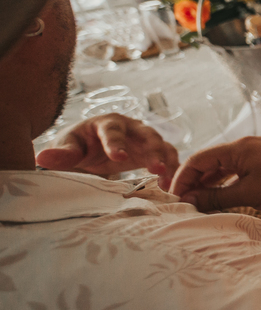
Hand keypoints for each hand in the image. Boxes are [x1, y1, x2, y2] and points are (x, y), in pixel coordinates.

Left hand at [36, 114, 179, 187]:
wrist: (90, 148)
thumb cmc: (78, 145)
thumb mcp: (68, 147)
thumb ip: (60, 154)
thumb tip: (41, 157)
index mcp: (108, 123)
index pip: (113, 131)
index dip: (116, 144)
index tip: (120, 159)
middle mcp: (131, 127)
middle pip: (147, 134)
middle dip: (153, 151)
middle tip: (157, 168)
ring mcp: (143, 139)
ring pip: (161, 145)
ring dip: (167, 161)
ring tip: (168, 180)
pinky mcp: (151, 151)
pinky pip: (167, 157)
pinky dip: (171, 170)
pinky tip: (170, 186)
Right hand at [171, 136, 260, 212]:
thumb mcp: (248, 194)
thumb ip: (216, 197)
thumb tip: (189, 201)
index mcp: (240, 147)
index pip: (200, 158)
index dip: (183, 177)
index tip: (174, 196)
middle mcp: (248, 144)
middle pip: (211, 160)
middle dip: (194, 180)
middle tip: (182, 201)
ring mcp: (260, 151)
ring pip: (225, 165)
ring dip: (210, 182)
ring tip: (197, 201)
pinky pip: (240, 168)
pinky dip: (227, 181)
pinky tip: (220, 195)